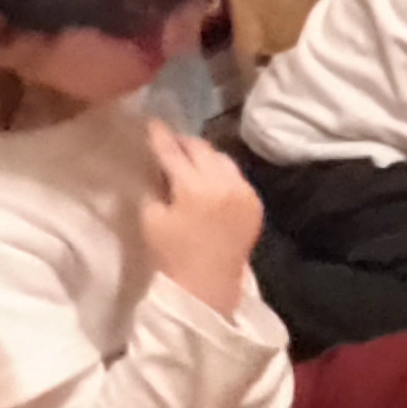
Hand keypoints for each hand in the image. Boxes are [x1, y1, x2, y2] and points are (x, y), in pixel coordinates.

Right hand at [142, 122, 262, 315]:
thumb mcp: (152, 218)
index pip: (173, 153)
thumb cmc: (173, 254)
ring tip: (190, 155)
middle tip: (170, 138)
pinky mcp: (255, 203)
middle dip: (184, 142)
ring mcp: (244, 192)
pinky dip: (222, 172)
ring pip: (223, 160)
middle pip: (202, 150)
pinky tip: (210, 175)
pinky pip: (237, 176)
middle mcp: (224, 184)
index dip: (161, 136)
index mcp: (194, 188)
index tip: (152, 123)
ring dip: (205, 155)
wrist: (209, 284)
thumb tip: (159, 165)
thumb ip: (155, 185)